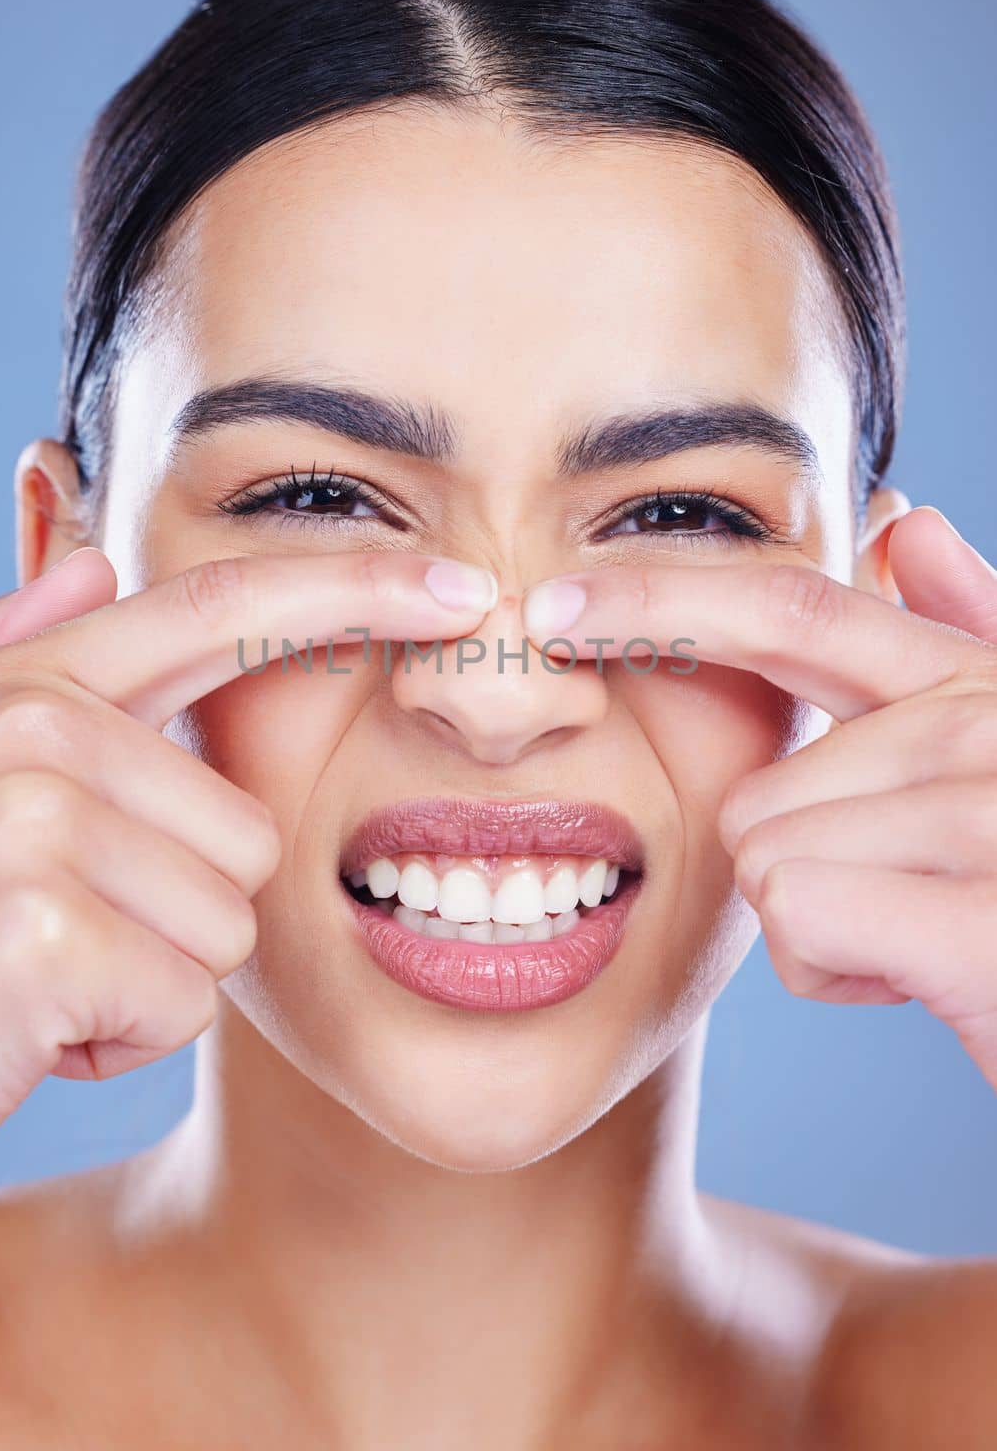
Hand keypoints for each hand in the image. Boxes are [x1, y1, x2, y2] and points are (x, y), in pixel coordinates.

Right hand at [0, 546, 493, 1175]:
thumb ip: (9, 658)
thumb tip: (85, 565)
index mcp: (30, 678)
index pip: (220, 605)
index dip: (351, 588)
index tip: (466, 588)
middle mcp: (30, 726)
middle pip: (249, 829)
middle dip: (177, 909)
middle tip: (64, 930)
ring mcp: (31, 819)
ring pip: (225, 921)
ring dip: (148, 976)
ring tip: (45, 974)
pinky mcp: (44, 928)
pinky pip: (183, 996)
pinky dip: (122, 1038)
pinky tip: (38, 1027)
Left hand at [521, 506, 996, 1089]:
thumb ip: (971, 643)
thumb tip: (912, 525)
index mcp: (982, 684)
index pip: (794, 611)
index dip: (662, 602)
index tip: (552, 607)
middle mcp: (988, 720)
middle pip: (753, 786)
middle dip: (801, 871)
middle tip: (911, 912)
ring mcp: (989, 805)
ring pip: (764, 857)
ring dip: (826, 931)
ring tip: (931, 945)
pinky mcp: (982, 917)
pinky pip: (796, 913)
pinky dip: (836, 970)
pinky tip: (925, 980)